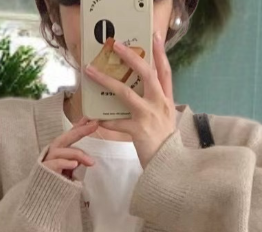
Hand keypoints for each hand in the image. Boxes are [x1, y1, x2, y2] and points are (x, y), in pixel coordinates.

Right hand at [42, 117, 99, 179]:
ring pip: (62, 151)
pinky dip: (65, 163)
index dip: (79, 126)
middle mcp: (52, 153)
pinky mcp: (45, 170)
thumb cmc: (57, 185)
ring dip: (78, 154)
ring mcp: (47, 160)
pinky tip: (74, 164)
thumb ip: (77, 162)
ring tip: (90, 162)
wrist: (42, 200)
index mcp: (59, 151)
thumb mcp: (70, 171)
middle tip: (94, 125)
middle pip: (65, 138)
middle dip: (80, 130)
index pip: (70, 136)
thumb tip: (90, 159)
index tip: (91, 119)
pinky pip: (56, 163)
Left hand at [83, 32, 176, 167]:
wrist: (170, 166)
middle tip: (116, 44)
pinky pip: (116, 123)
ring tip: (91, 71)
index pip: (165, 72)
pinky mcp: (138, 130)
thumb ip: (156, 106)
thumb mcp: (166, 121)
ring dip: (106, 81)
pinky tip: (95, 120)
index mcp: (167, 101)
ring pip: (126, 93)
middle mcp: (159, 104)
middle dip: (131, 57)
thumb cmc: (165, 144)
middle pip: (147, 73)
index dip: (160, 53)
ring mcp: (149, 116)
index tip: (155, 36)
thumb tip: (140, 95)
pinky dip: (105, 121)